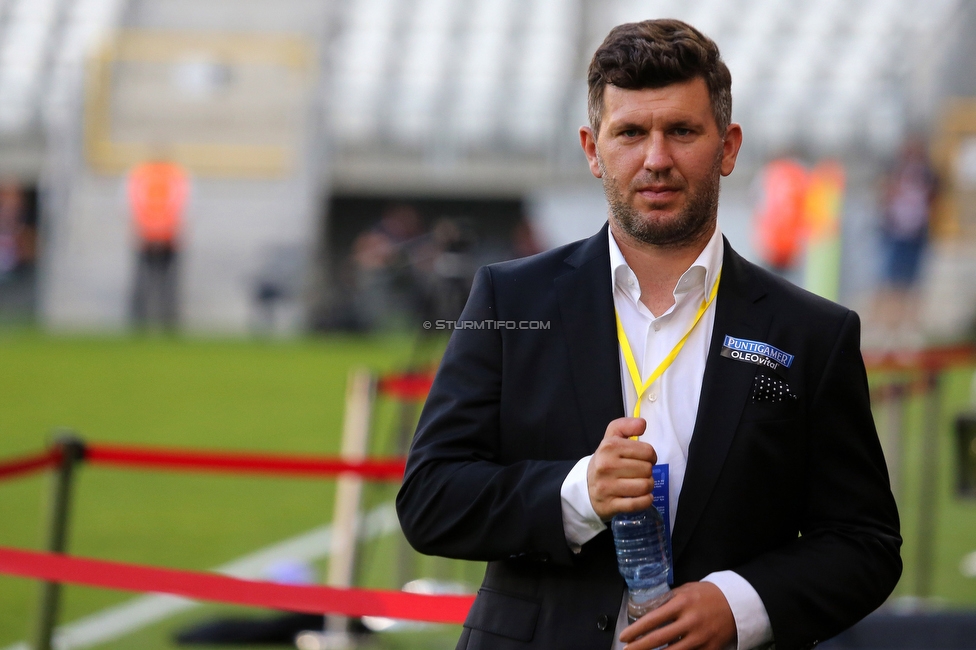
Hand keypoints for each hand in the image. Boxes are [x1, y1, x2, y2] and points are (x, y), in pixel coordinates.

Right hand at [587, 417, 656, 520]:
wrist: (585, 486)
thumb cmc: (605, 460)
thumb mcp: (611, 438)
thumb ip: (626, 425)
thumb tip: (642, 424)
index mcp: (609, 446)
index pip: (647, 451)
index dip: (650, 455)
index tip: (643, 459)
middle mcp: (606, 465)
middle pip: (647, 469)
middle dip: (648, 471)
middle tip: (639, 472)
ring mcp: (607, 487)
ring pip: (645, 486)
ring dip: (648, 486)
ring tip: (640, 484)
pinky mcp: (610, 504)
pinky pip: (639, 503)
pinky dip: (646, 500)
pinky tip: (642, 496)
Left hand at [619, 582, 735, 649]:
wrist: (737, 603)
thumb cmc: (707, 594)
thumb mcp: (686, 589)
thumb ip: (668, 600)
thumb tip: (646, 609)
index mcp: (682, 603)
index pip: (653, 619)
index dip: (636, 630)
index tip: (624, 636)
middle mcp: (690, 621)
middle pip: (659, 639)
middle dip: (639, 647)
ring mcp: (701, 637)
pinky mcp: (710, 649)